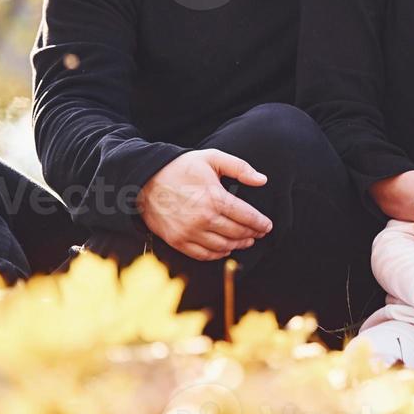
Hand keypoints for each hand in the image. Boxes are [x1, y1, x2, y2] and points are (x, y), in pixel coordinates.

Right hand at [140, 149, 273, 260]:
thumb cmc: (181, 167)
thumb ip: (240, 168)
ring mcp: (189, 232)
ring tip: (246, 241)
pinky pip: (204, 255)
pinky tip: (225, 249)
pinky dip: (218, 254)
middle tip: (258, 233)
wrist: (145, 180)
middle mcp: (204, 219)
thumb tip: (262, 180)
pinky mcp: (178, 241)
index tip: (268, 226)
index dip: (260, 223)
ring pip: (223, 247)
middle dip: (252, 234)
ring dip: (237, 245)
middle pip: (237, 233)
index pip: (247, 217)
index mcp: (215, 198)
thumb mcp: (212, 158)